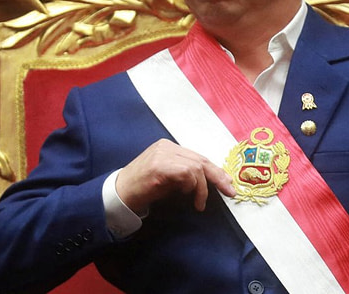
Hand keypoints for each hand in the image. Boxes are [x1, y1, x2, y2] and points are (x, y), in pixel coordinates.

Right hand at [115, 139, 235, 213]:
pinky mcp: (159, 166)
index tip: (228, 183)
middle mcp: (166, 147)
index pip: (198, 157)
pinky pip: (186, 172)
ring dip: (202, 188)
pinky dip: (191, 186)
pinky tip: (186, 194)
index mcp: (169, 147)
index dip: (216, 171)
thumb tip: (210, 181)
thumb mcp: (168, 178)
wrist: (119, 194)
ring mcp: (162, 154)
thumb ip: (185, 175)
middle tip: (229, 191)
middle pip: (201, 160)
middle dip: (218, 177)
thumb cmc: (143, 188)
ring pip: (196, 167)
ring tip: (198, 202)